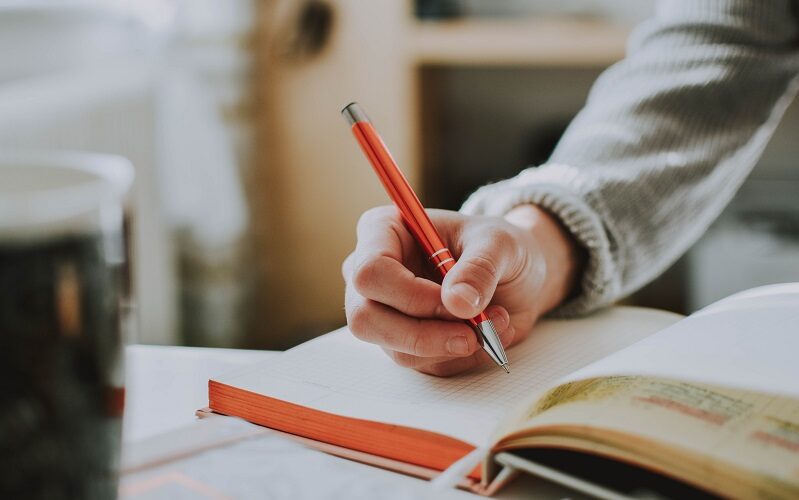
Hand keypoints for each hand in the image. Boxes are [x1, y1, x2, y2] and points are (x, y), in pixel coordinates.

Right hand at [342, 204, 583, 375]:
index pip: (370, 272)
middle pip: (366, 318)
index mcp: (383, 231)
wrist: (516, 274)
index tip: (455, 302)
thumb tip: (458, 303)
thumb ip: (480, 268)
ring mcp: (383, 312)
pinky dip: (460, 356)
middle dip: (424, 334)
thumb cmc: (498, 247)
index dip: (410, 295)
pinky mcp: (404, 342)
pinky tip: (486, 333)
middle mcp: (373, 274)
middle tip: (472, 332)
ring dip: (451, 345)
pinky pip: (423, 364)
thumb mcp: (500, 244)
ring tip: (494, 321)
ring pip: (396, 348)